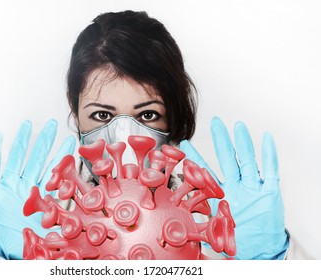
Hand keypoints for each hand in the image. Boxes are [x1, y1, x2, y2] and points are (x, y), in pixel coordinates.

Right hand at [0, 119, 75, 258]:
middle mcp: (25, 186)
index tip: (72, 141)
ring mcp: (7, 185)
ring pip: (16, 157)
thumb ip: (58, 230)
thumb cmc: (19, 242)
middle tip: (53, 123)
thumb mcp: (43, 236)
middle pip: (36, 158)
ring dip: (21, 140)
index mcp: (39, 196)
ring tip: (27, 124)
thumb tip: (76, 227)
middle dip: (45, 140)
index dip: (62, 155)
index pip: (53, 170)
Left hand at [180, 116, 288, 258]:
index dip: (195, 158)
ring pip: (247, 160)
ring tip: (238, 125)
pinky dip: (269, 154)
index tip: (183, 143)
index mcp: (221, 195)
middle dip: (221, 141)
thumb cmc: (238, 240)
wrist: (261, 249)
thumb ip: (199, 221)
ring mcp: (253, 188)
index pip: (205, 172)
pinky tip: (266, 138)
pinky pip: (271, 170)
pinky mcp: (270, 192)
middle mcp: (236, 187)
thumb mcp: (214, 229)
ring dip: (243, 143)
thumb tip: (178, 220)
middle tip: (215, 122)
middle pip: (228, 159)